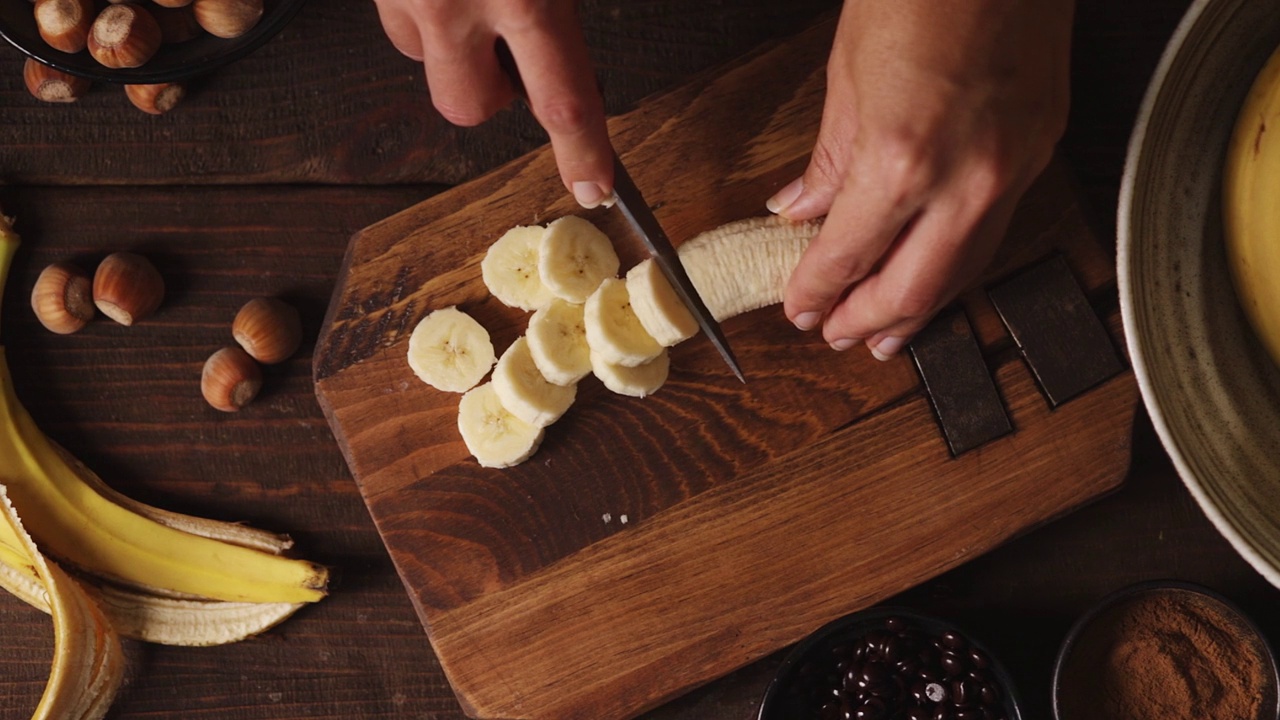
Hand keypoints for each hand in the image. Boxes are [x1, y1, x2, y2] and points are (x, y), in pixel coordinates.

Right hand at [373, 0, 614, 206]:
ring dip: (448, 44)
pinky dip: (422, 5)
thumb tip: (562, 53)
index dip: (581, 153)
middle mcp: (456, 4)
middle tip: (508, 45)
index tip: (594, 188)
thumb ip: (553, 7)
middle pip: (468, 108)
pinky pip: (399, 17)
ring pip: (422, 60)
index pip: (562, 104)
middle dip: (491, 92)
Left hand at [768, 0, 1073, 358]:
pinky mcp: (1040, 150)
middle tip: (839, 336)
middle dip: (869, 321)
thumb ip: (828, 161)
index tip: (801, 307)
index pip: (848, 257)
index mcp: (900, 160)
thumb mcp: (848, 76)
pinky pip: (996, 230)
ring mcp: (1012, 168)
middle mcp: (965, 179)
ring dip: (921, 309)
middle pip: (912, 289)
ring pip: (965, 270)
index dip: (818, 291)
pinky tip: (938, 272)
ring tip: (888, 331)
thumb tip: (803, 209)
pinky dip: (960, 263)